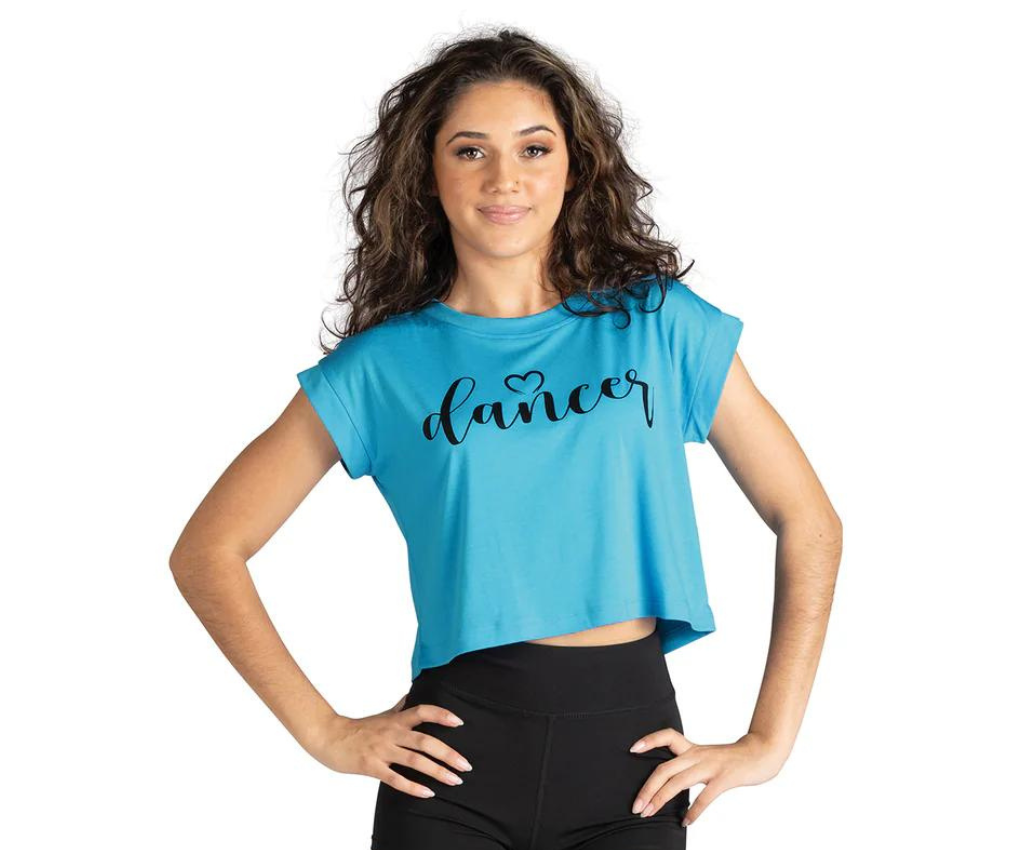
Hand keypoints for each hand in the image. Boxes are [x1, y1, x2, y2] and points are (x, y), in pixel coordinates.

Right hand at [306, 692, 473, 798]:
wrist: (329, 737)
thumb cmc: (358, 728)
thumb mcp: (382, 715)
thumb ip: (400, 707)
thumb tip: (414, 693)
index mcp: (396, 720)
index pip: (422, 712)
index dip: (441, 714)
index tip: (459, 722)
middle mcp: (392, 733)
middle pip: (425, 741)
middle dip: (448, 753)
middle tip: (466, 765)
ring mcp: (382, 750)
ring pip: (414, 761)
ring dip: (437, 771)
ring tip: (454, 780)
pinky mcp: (371, 767)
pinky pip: (395, 779)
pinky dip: (413, 787)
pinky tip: (428, 793)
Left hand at [629, 730, 786, 825]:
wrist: (762, 752)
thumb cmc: (734, 758)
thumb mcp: (707, 756)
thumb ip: (691, 763)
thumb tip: (672, 780)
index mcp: (693, 748)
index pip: (667, 736)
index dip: (649, 740)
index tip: (632, 749)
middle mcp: (698, 755)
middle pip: (665, 768)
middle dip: (647, 788)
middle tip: (635, 806)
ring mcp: (710, 766)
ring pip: (678, 782)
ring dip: (660, 799)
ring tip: (648, 813)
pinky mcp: (724, 778)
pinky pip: (704, 796)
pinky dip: (693, 811)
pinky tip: (685, 821)